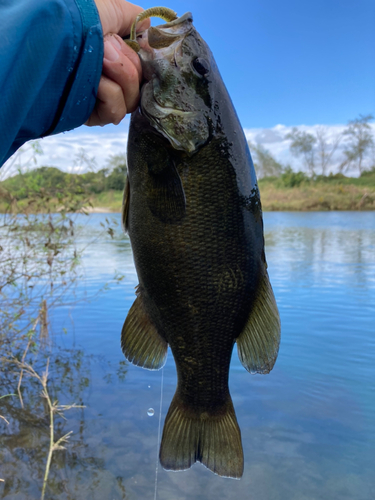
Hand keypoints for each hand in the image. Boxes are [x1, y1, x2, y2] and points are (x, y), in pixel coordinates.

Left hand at [85, 0, 149, 126]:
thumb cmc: (74, 19)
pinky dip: (110, 94)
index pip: (145, 68)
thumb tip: (149, 32)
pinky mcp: (94, 115)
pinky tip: (95, 83)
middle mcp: (111, 78)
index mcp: (116, 55)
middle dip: (127, 61)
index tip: (140, 45)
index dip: (146, 58)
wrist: (51, 37)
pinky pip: (116, 110)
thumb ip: (135, 19)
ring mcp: (102, 99)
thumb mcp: (111, 9)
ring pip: (132, 99)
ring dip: (121, 75)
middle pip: (141, 84)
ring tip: (100, 61)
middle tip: (106, 46)